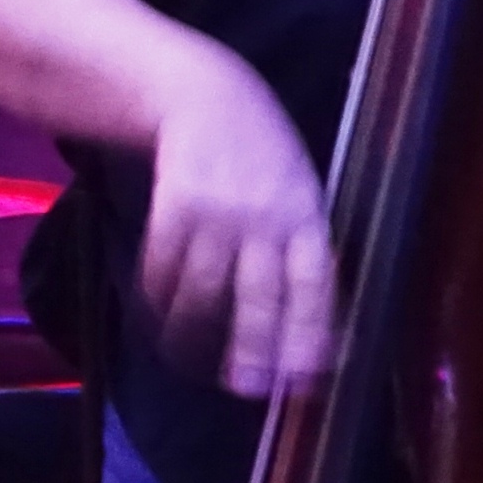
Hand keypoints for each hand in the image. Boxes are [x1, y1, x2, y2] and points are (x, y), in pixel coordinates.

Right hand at [143, 60, 335, 397]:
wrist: (205, 93)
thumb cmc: (261, 155)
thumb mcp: (299, 192)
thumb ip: (306, 252)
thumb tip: (324, 336)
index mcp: (307, 216)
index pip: (316, 285)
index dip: (311, 334)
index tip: (306, 378)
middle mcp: (267, 215)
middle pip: (262, 295)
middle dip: (254, 347)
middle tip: (245, 389)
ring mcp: (218, 209)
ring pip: (204, 289)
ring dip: (193, 331)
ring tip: (187, 356)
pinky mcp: (175, 202)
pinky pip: (164, 265)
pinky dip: (158, 296)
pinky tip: (158, 313)